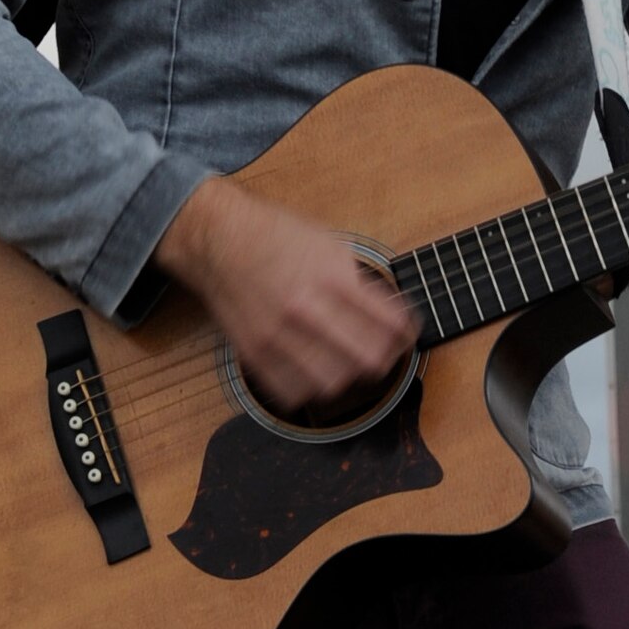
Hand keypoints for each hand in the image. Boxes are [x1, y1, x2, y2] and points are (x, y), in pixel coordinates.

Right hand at [155, 177, 418, 412]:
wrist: (220, 239)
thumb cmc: (277, 235)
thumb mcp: (330, 244)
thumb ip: (359, 283)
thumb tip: (390, 316)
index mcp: (330, 277)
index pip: (388, 323)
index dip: (407, 333)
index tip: (407, 333)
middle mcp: (305, 309)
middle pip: (367, 360)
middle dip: (385, 358)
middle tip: (386, 352)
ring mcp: (277, 336)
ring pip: (334, 383)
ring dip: (350, 376)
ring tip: (352, 363)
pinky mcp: (254, 354)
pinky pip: (294, 393)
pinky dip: (313, 388)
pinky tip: (318, 371)